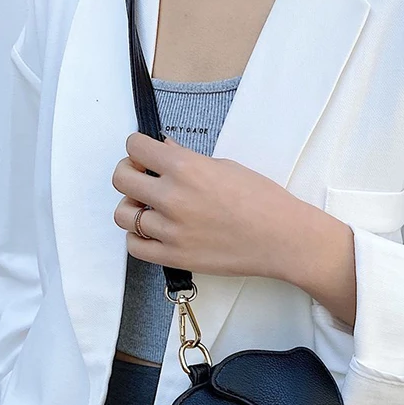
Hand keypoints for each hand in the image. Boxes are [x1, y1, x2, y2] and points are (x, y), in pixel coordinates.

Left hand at [111, 133, 357, 325]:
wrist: (282, 238)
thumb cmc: (262, 200)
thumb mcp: (225, 167)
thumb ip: (187, 159)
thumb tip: (162, 148)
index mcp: (186, 167)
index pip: (134, 146)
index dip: (138, 148)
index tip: (146, 155)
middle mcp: (173, 197)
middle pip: (120, 178)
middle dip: (129, 173)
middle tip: (143, 179)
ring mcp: (171, 230)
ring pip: (123, 215)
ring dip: (133, 208)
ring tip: (150, 209)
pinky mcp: (175, 257)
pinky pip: (135, 247)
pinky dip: (138, 237)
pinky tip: (153, 232)